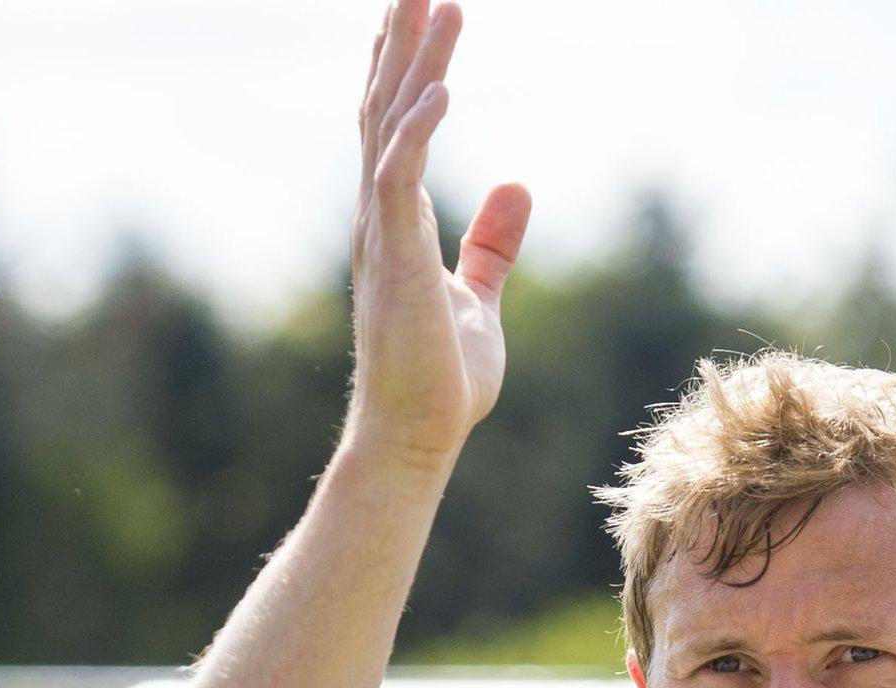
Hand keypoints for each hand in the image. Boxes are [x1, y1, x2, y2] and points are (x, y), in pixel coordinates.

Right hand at [346, 0, 532, 466]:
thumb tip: (519, 185)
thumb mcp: (479, 295)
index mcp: (394, 218)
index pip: (394, 122)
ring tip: (436, 2)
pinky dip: (417, 132)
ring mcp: (379, 234)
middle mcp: (377, 214)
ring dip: (413, 64)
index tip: (415, 9)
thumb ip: (492, 242)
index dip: (403, 65)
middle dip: (402, 40)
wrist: (417, 437)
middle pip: (385, 105)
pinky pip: (398, 179)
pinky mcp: (394, 261)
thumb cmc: (442, 378)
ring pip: (389, 127)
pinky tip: (440, 91)